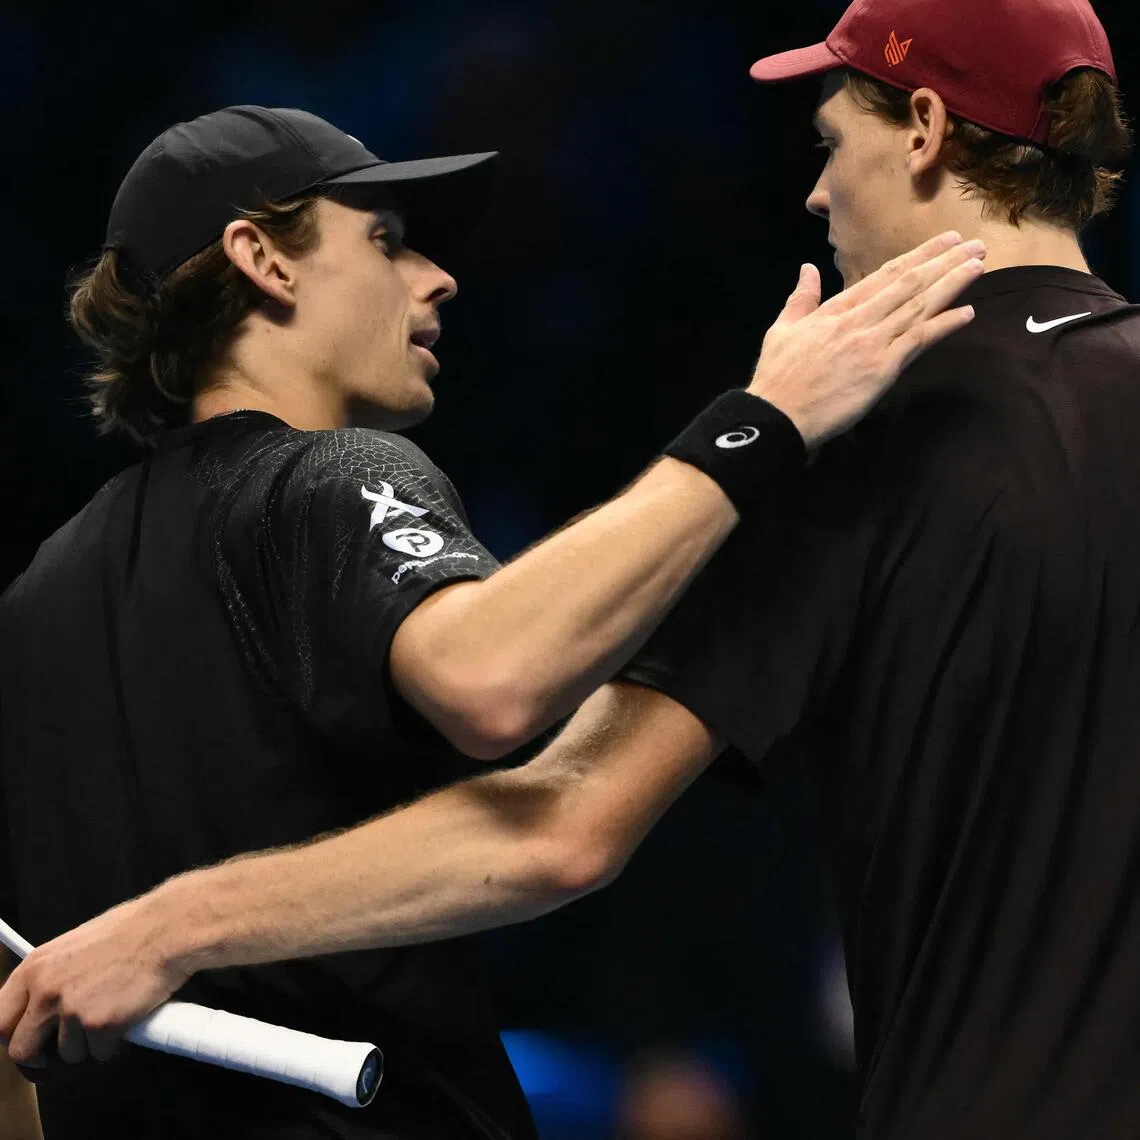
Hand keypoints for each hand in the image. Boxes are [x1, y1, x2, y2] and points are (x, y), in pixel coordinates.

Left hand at [0, 893, 188, 1068]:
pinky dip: (115, 1045)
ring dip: (88, 1046)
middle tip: (65, 1051)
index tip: (30, 1042)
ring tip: (112, 1018)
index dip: (14, 1036)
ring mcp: (71, 1010)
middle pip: (21, 1050)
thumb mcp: (75, 945)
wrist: (167, 929)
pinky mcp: (99, 1025)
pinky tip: (128, 1019)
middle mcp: (45, 991)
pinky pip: (99, 1054)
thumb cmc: (131, 931)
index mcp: (35, 968)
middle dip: (42, 1057)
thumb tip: (43, 1008)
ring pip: (66, 1055)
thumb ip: (53, 976)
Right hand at [748, 231, 984, 446]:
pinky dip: (944, 325)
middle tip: (976, 246)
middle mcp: (860, 319)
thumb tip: (807, 269)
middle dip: (945, 262)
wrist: (778, 413)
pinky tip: (967, 312)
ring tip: (978, 266)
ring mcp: (873, 342)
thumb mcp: (782, 329)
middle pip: (910, 283)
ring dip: (952, 284)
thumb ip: (801, 299)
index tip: (944, 242)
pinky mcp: (882, 369)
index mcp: (837, 308)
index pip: (885, 274)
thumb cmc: (777, 377)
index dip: (919, 256)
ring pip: (919, 305)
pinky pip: (919, 341)